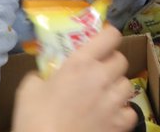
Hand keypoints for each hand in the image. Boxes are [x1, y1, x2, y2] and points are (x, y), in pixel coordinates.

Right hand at [11, 25, 136, 131]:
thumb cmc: (35, 119)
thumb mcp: (29, 90)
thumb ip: (41, 75)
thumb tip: (45, 75)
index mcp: (80, 63)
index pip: (110, 36)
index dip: (108, 37)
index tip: (101, 43)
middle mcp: (101, 77)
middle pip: (121, 60)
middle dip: (111, 63)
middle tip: (98, 73)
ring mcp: (113, 101)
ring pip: (128, 84)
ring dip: (117, 87)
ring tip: (105, 96)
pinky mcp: (119, 124)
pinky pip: (130, 111)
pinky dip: (123, 113)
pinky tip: (110, 116)